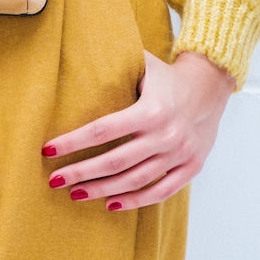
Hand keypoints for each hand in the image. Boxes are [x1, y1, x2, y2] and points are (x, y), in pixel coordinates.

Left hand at [42, 51, 234, 210]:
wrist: (212, 85)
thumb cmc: (165, 76)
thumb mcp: (141, 64)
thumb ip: (111, 63)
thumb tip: (73, 55)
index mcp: (151, 110)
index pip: (102, 130)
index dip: (73, 142)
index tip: (47, 149)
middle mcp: (167, 135)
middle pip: (115, 161)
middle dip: (81, 172)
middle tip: (54, 179)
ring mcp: (181, 154)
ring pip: (135, 180)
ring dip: (102, 190)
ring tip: (74, 193)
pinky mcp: (192, 167)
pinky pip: (161, 191)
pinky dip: (135, 201)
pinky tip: (110, 204)